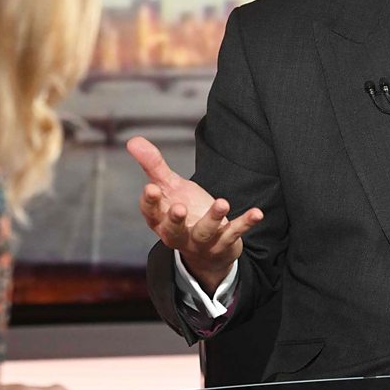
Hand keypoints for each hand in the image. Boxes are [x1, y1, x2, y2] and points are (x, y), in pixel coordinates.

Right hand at [128, 136, 262, 294]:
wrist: (206, 249)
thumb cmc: (183, 211)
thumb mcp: (170, 188)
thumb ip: (153, 165)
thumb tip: (132, 140)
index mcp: (160, 221)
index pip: (151, 213)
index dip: (151, 202)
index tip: (152, 187)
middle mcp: (178, 235)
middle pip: (173, 231)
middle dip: (176, 220)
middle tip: (179, 207)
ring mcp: (201, 242)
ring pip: (205, 233)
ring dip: (213, 219)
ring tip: (223, 202)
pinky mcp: (224, 243)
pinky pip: (234, 234)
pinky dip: (245, 224)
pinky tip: (257, 213)